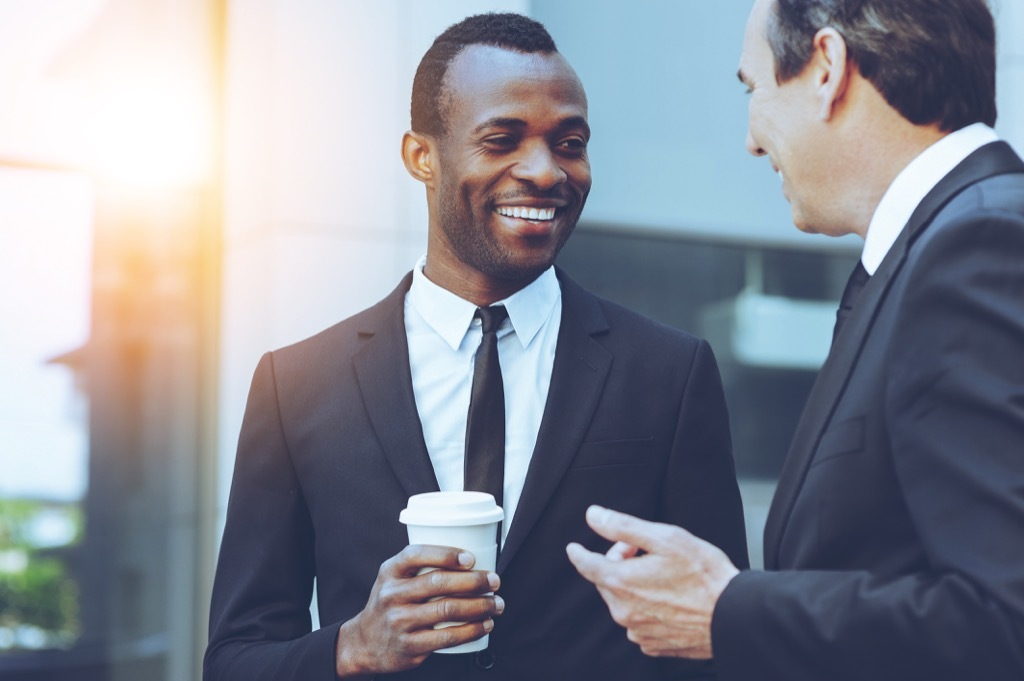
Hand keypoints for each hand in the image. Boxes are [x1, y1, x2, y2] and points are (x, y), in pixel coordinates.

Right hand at [335, 545, 503, 677]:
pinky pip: (447, 636)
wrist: (365, 642)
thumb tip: (470, 557)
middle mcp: (392, 594)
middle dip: (474, 581)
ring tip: (496, 603)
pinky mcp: (410, 646)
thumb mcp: (394, 577)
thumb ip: (421, 565)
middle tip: (494, 581)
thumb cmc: (391, 602)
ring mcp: (400, 621)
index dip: (446, 554)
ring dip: (479, 606)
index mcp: (390, 571)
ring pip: (447, 609)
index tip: (471, 558)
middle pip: (438, 583)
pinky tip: (485, 624)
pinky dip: (471, 630)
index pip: (416, 555)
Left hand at [566, 505, 738, 658]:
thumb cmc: (703, 574)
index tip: (573, 548)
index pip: (586, 565)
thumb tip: (593, 516)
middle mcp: (624, 611)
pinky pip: (638, 622)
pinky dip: (646, 609)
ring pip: (622, 602)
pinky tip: (668, 600)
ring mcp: (638, 631)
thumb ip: (623, 526)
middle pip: (607, 581)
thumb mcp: (664, 537)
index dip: (578, 553)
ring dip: (633, 587)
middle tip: (646, 552)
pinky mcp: (654, 644)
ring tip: (663, 576)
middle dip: (618, 563)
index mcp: (621, 582)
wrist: (734, 615)